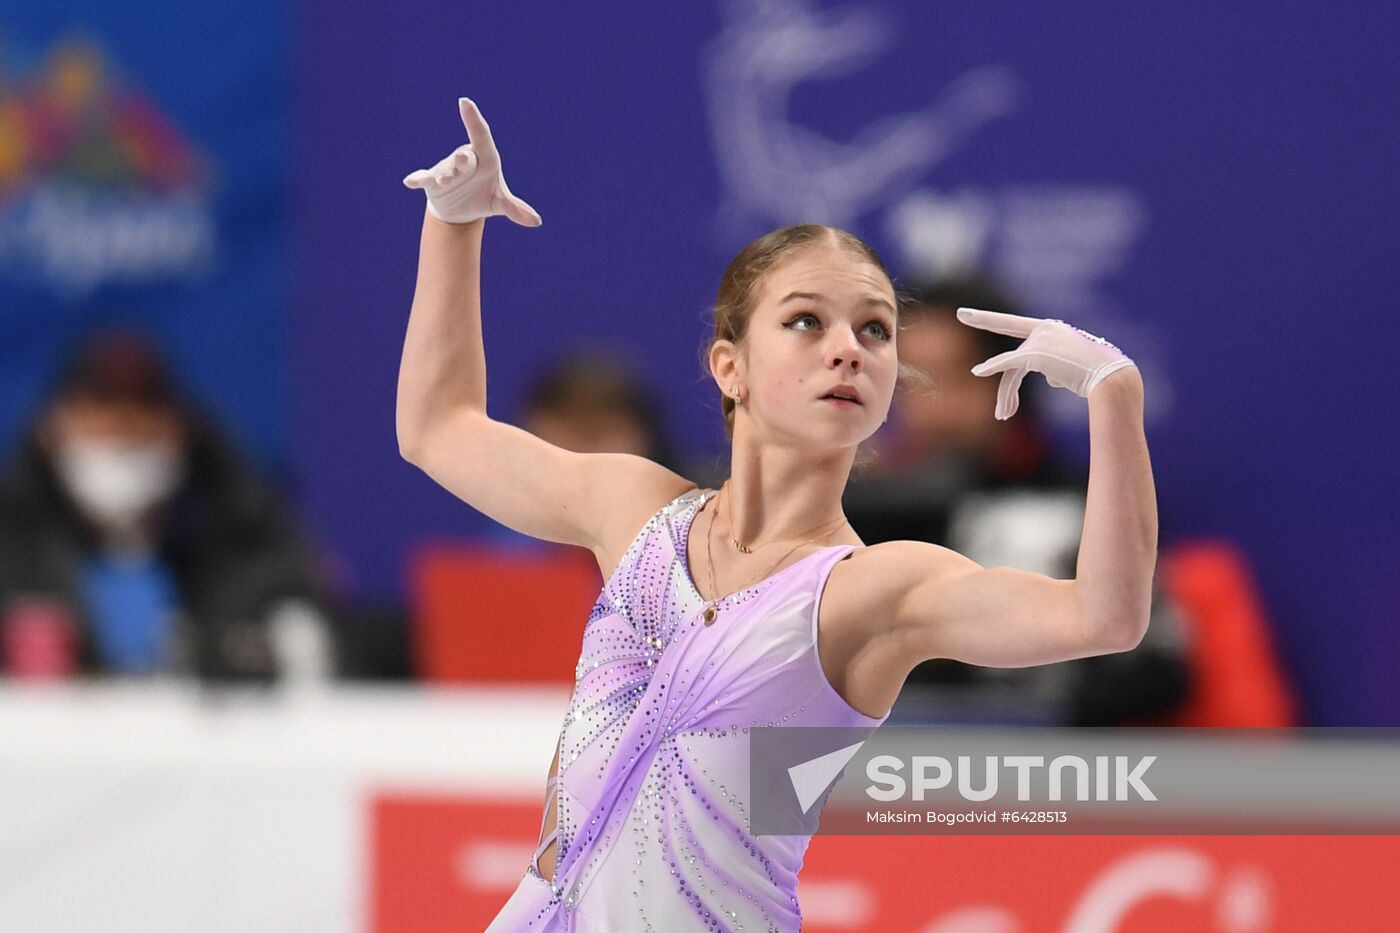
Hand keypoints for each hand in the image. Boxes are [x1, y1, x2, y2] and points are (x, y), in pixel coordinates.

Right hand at [402, 98, 540, 226]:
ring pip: (445, 170)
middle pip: (464, 156)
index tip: (465, 102)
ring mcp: (446, 170)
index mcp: (485, 158)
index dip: (473, 119)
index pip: (481, 136)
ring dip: (444, 176)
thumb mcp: (499, 202)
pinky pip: (424, 178)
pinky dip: (417, 179)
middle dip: (462, 159)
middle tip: (464, 159)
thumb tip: (537, 222)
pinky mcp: (431, 181)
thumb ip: (515, 209)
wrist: (461, 210)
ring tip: (444, 182)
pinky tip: (410, 182)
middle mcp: (464, 160)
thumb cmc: (483, 196)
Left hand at [957, 308, 1135, 419]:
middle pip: (1013, 357)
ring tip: (1002, 416)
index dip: (991, 318)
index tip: (967, 312)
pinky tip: (978, 372)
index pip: (1016, 324)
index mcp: (1054, 329)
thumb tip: (1049, 379)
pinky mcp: (1036, 354)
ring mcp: (1040, 340)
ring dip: (1007, 395)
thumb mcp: (1075, 372)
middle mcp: (1045, 329)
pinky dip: (992, 368)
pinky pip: (1009, 365)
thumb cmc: (1099, 377)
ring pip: (1012, 370)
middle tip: (961, 314)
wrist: (1112, 379)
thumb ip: (1058, 370)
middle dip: (984, 328)